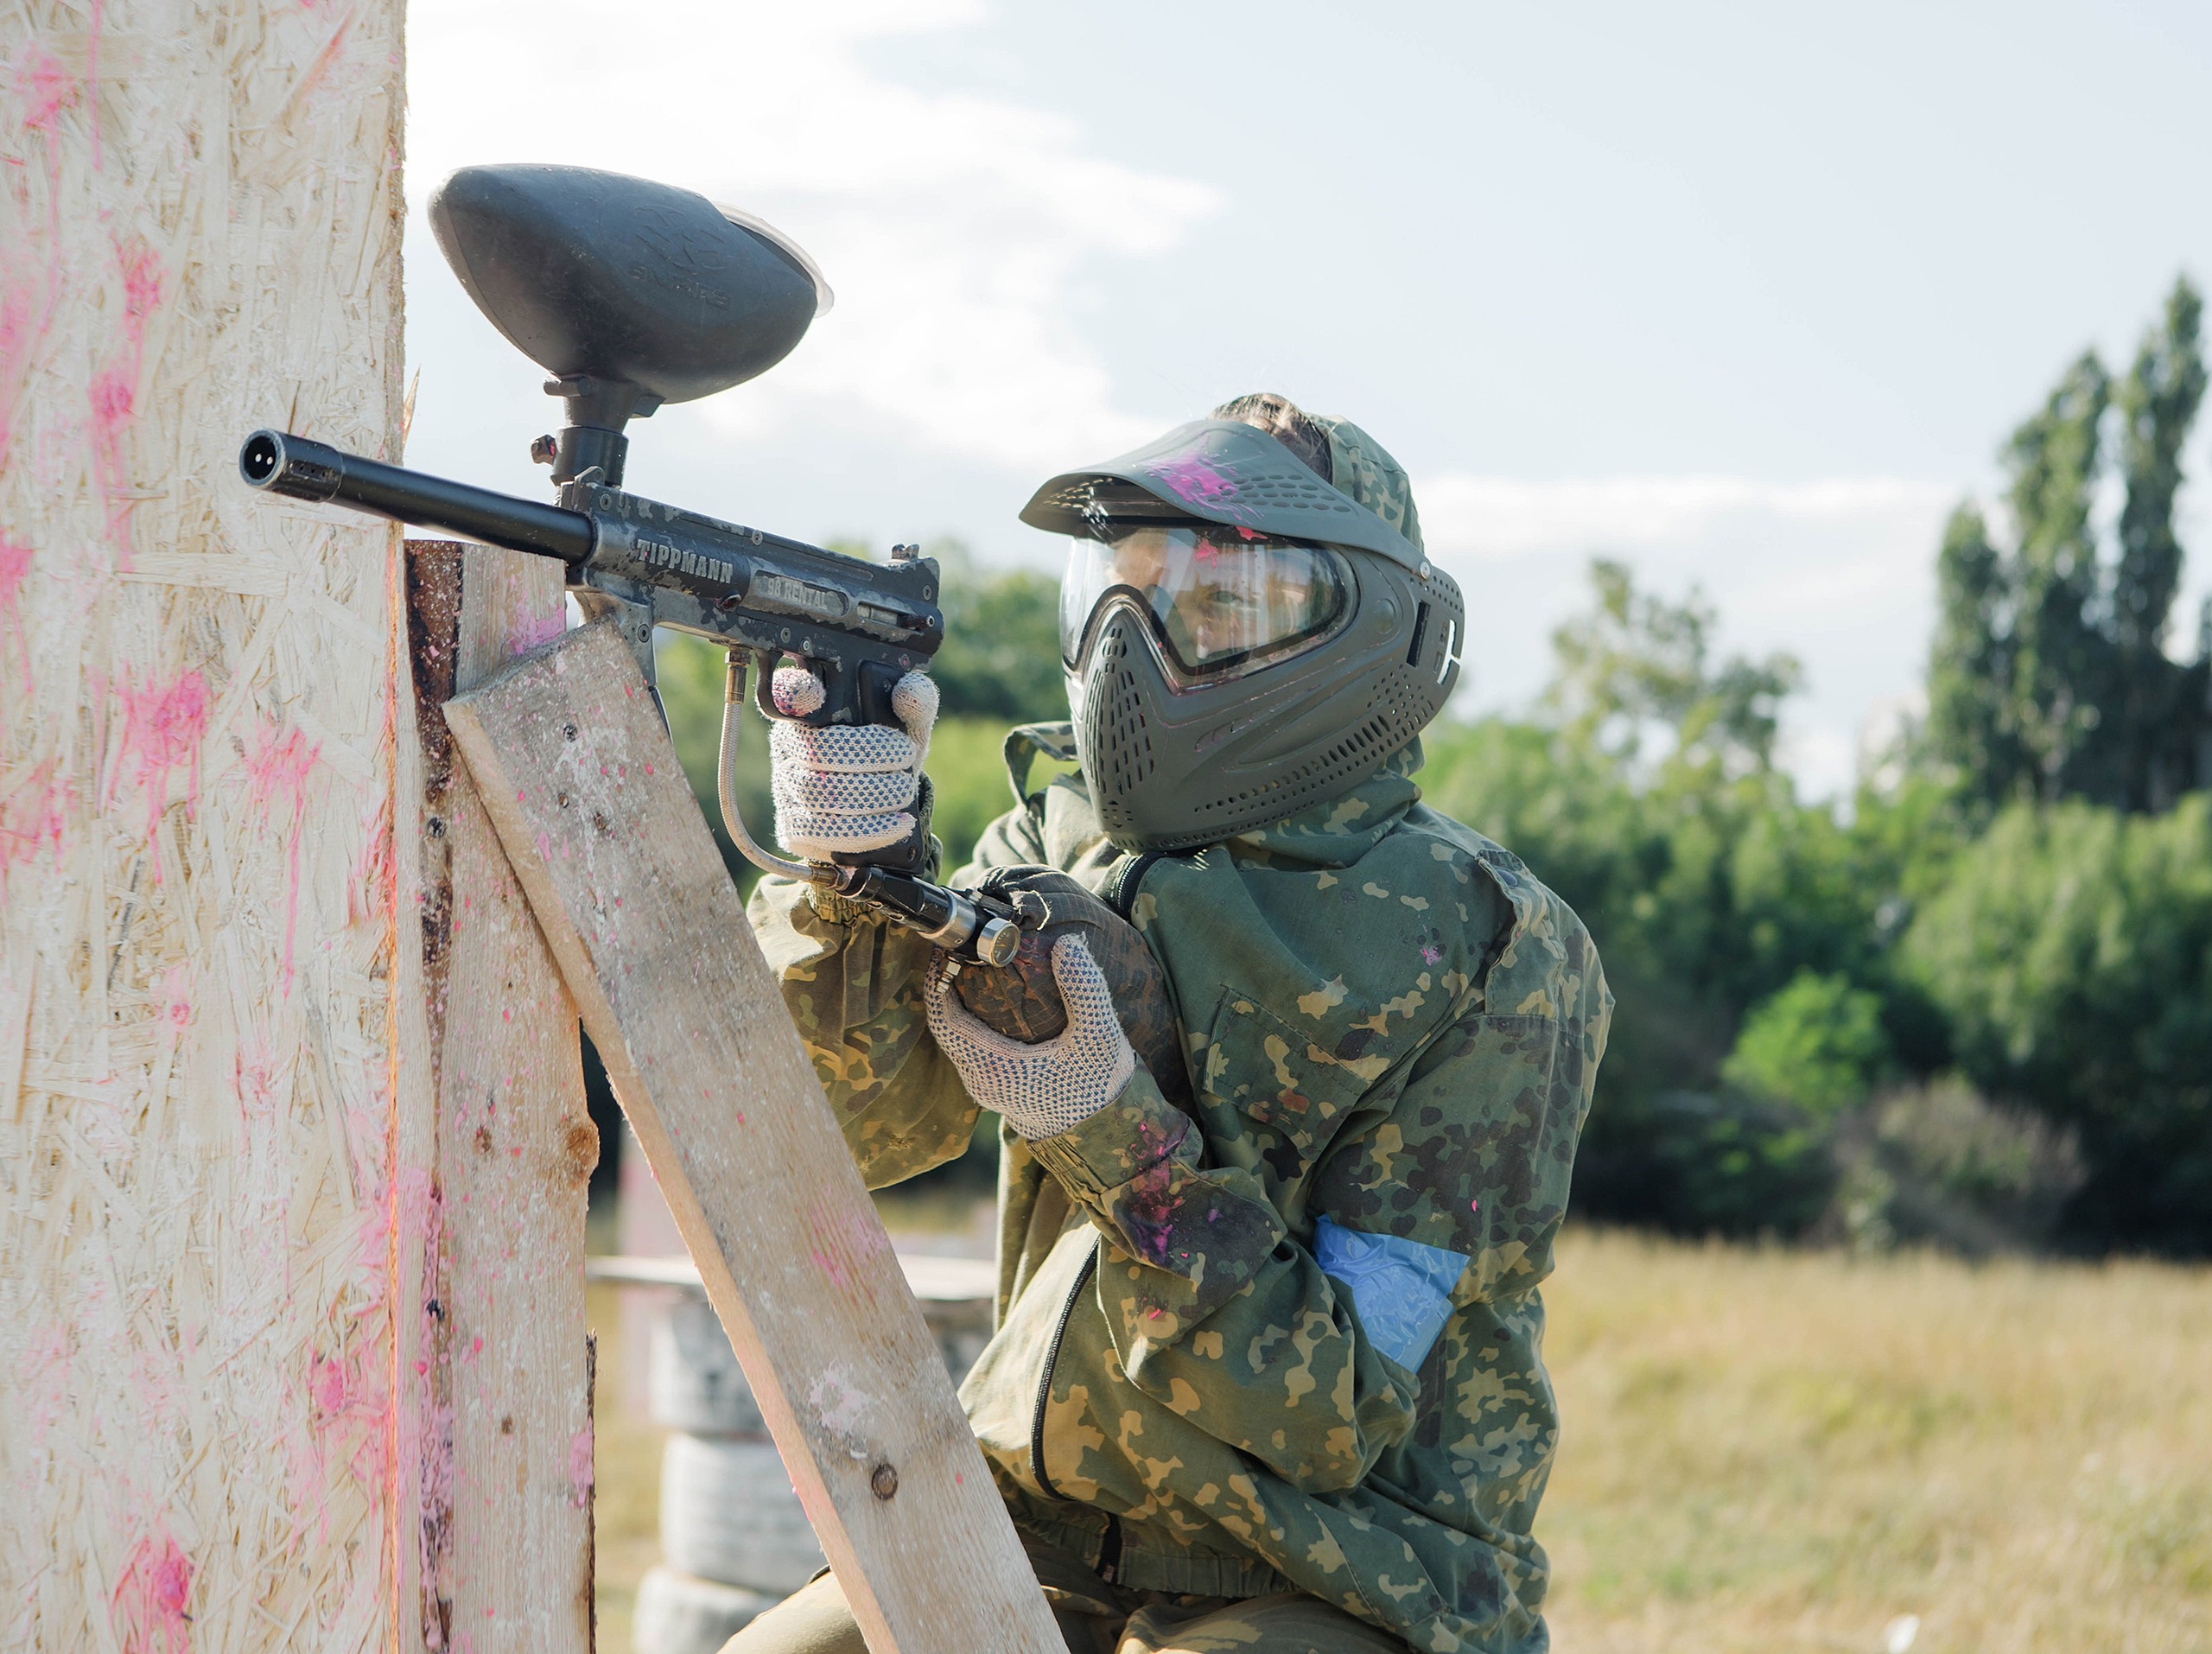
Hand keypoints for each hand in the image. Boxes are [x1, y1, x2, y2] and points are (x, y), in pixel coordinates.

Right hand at [767, 667, 936, 861]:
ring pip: (819, 793)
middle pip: (818, 751)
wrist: (887, 808)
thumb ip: (914, 703)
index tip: (815, 692)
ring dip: (874, 793)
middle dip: (870, 755)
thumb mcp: (908, 728)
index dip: (796, 692)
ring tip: (904, 790)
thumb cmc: (891, 757)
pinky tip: (899, 823)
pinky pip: (825, 832)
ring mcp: (785, 788)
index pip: (791, 693)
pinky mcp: (792, 828)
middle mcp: (789, 746)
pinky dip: (870, 828)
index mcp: (811, 710)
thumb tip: (908, 691)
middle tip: (905, 757)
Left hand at [924, 935, 1135, 1139]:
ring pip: (959, 1035)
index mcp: (993, 1069)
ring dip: (960, 1001)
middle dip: (948, 984)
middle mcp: (981, 1079)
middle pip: (947, 1025)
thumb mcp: (1098, 1037)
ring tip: (976, 963)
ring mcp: (988, 1084)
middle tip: (965, 947)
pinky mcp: (999, 1084)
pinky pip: (974, 1044)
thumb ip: (1085, 990)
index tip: (947, 948)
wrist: (1104, 1136)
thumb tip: (1066, 944)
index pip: (944, 1020)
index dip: (938, 980)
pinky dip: (975, 1017)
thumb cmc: (1098, 1091)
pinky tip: (995, 995)